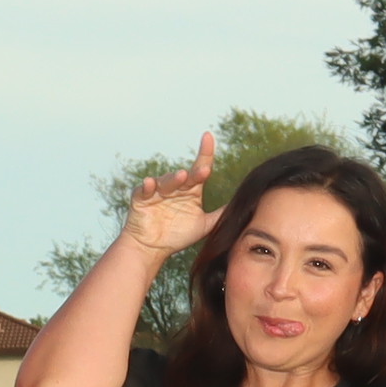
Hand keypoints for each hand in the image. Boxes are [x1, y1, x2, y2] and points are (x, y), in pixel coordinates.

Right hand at [123, 137, 218, 259]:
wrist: (151, 250)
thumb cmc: (176, 236)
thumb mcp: (204, 225)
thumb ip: (220, 215)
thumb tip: (244, 204)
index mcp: (190, 190)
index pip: (200, 167)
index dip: (205, 152)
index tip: (207, 136)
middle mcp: (175, 188)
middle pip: (186, 175)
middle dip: (194, 172)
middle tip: (204, 171)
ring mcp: (157, 192)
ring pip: (166, 180)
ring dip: (173, 178)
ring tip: (182, 177)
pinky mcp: (141, 199)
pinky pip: (143, 189)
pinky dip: (147, 186)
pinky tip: (151, 184)